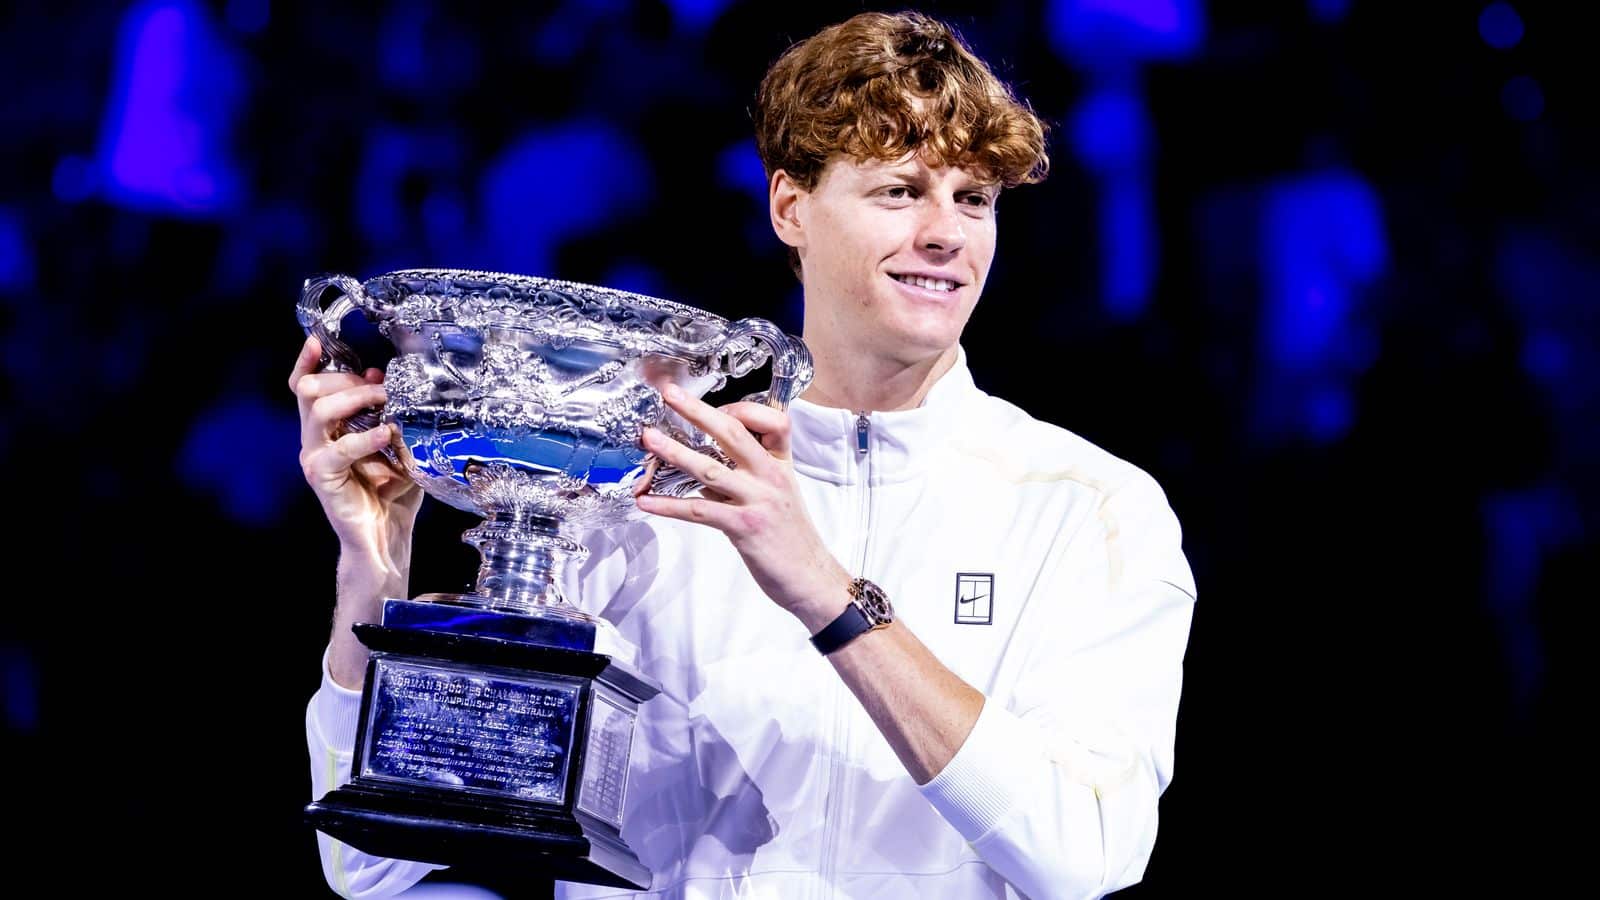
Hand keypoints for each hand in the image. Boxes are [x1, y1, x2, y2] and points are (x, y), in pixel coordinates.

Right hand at [289, 336, 422, 574]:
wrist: (386, 536)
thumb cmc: (392, 491)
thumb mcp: (398, 444)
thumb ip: (389, 412)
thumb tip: (384, 378)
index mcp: (327, 428)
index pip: (305, 387)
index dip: (308, 362)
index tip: (319, 340)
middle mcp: (314, 439)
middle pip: (311, 390)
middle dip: (346, 378)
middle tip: (379, 386)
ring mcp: (315, 457)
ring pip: (319, 411)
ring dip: (355, 398)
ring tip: (384, 401)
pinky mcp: (322, 478)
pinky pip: (338, 449)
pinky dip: (364, 437)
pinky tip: (386, 433)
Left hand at [634, 385, 849, 630]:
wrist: (811, 576)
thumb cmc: (792, 537)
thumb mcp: (779, 494)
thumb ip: (747, 475)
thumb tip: (706, 465)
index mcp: (781, 465)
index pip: (771, 420)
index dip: (742, 408)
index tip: (716, 407)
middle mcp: (771, 477)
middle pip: (733, 432)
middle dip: (697, 411)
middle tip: (670, 394)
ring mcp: (758, 500)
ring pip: (710, 468)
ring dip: (675, 452)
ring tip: (649, 440)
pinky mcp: (744, 527)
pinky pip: (699, 510)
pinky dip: (669, 505)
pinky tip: (647, 502)